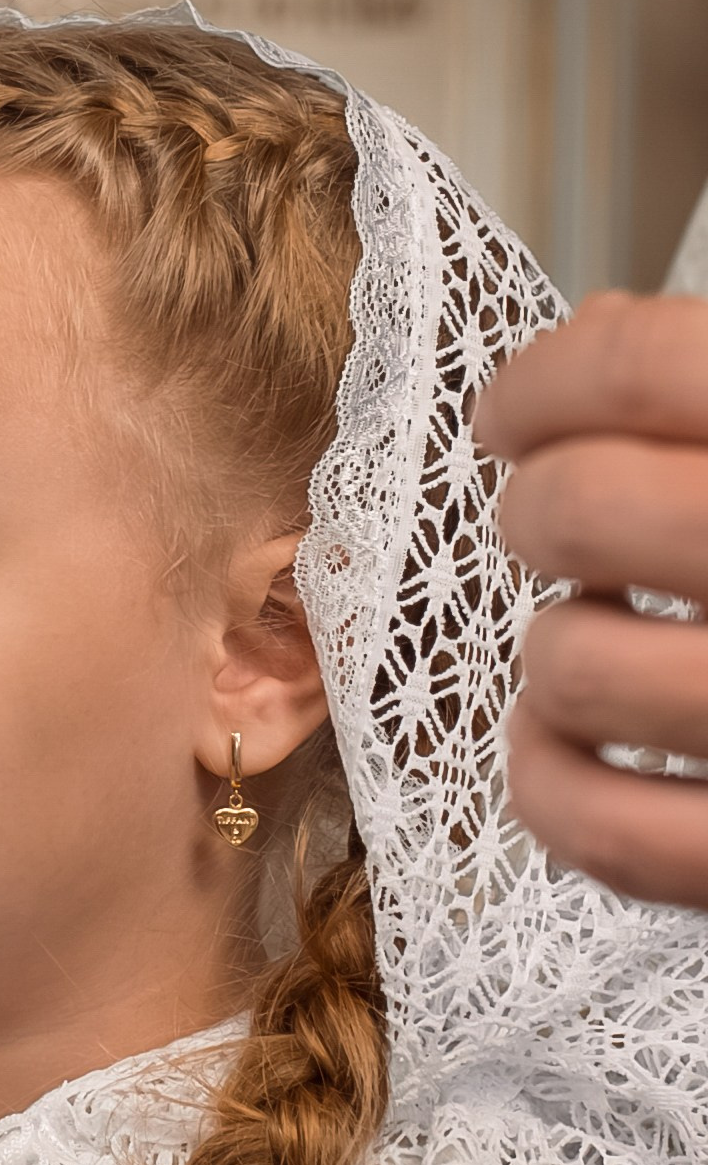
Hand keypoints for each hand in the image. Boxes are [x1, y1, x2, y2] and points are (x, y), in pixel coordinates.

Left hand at [477, 295, 707, 904]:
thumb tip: (599, 338)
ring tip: (607, 637)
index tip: (513, 412)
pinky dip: (552, 781)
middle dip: (538, 511)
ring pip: (573, 667)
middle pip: (585, 507)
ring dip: (555, 648)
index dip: (548, 381)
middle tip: (561, 524)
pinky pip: (606, 827)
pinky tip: (574, 743)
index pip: (651, 366)